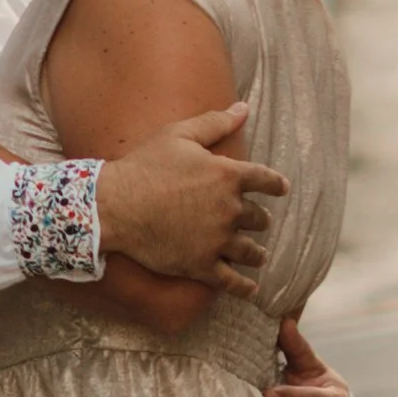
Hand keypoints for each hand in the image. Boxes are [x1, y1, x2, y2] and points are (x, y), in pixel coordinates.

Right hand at [97, 106, 287, 295]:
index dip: (276, 185)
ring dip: (256, 253)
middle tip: (256, 222)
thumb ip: (215, 122)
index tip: (282, 189)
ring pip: (250, 251)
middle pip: (259, 218)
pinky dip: (244, 287)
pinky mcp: (201, 265)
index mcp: (228, 176)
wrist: (115, 205)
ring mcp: (217, 241)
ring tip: (258, 255)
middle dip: (259, 219)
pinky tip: (251, 289)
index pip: (266, 180)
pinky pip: (231, 282)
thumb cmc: (145, 165)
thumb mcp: (180, 135)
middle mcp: (229, 210)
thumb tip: (244, 107)